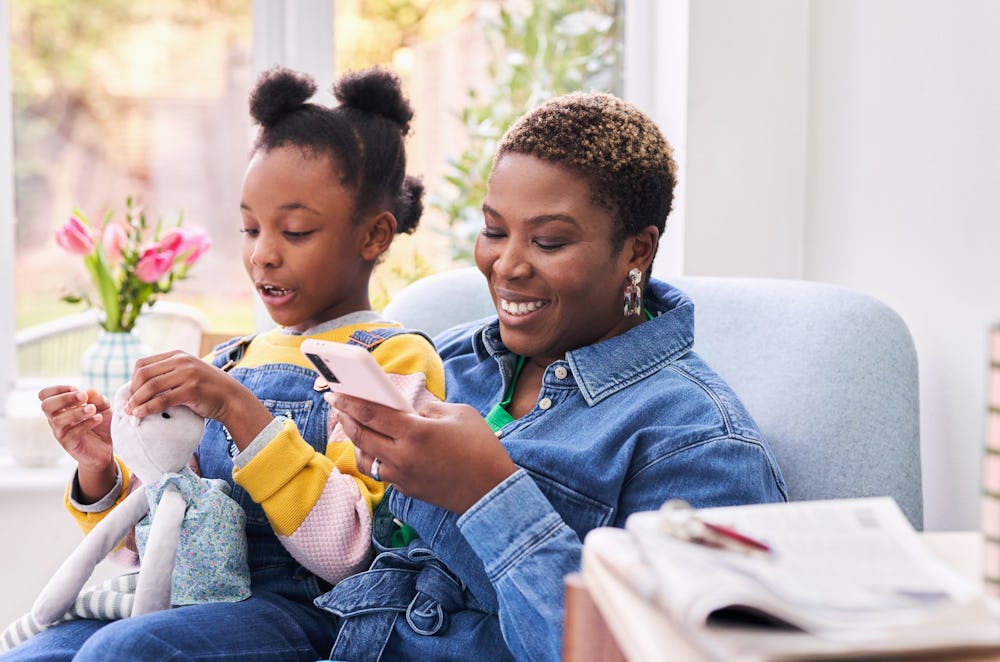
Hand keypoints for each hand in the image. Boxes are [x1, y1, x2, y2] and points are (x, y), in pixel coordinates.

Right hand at [38, 385, 115, 502]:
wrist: (106, 448)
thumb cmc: (101, 425)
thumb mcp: (103, 407)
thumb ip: (97, 398)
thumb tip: (88, 391)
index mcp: (60, 408)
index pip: (45, 395)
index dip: (58, 389)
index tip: (77, 389)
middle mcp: (56, 419)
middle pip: (46, 405)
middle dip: (65, 398)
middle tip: (84, 397)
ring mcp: (61, 432)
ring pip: (58, 420)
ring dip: (77, 411)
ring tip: (93, 409)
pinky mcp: (69, 444)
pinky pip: (72, 433)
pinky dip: (86, 423)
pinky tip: (98, 419)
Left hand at [127, 350, 272, 451]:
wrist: (231, 398)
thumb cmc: (206, 390)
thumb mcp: (187, 374)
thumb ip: (168, 374)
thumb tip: (139, 387)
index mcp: (177, 355)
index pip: (143, 363)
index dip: (132, 380)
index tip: (132, 394)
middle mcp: (182, 361)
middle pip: (144, 374)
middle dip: (132, 391)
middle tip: (129, 406)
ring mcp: (188, 374)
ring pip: (151, 386)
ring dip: (137, 401)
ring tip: (132, 412)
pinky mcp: (192, 389)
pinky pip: (163, 399)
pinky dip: (148, 408)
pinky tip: (142, 415)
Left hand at [329, 393, 517, 513]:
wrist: (492, 492)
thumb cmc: (482, 449)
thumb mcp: (460, 414)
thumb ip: (430, 408)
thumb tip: (411, 411)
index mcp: (415, 433)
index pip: (371, 414)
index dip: (350, 401)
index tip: (336, 393)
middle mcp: (403, 457)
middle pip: (361, 436)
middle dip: (345, 418)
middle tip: (337, 405)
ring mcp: (403, 477)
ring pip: (366, 459)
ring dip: (357, 441)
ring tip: (357, 427)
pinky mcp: (408, 490)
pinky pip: (383, 472)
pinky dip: (376, 458)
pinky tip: (381, 448)